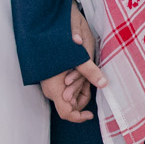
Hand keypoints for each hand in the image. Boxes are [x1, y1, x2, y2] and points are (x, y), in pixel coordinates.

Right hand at [40, 3, 105, 123]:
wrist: (41, 26)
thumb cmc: (58, 41)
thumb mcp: (78, 56)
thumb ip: (90, 72)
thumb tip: (103, 84)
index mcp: (55, 87)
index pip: (66, 113)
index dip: (79, 117)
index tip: (90, 114)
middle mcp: (50, 88)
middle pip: (69, 105)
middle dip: (83, 97)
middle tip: (92, 81)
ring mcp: (48, 83)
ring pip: (67, 95)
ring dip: (80, 88)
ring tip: (87, 71)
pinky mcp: (49, 76)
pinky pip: (63, 86)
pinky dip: (74, 82)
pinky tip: (80, 69)